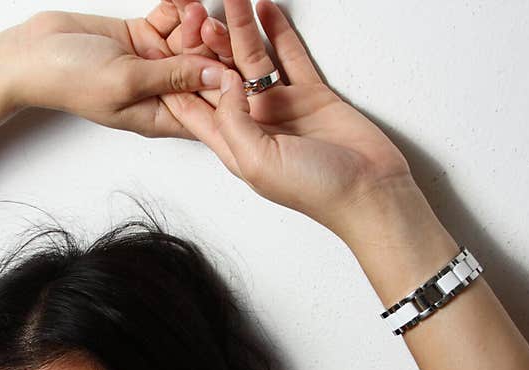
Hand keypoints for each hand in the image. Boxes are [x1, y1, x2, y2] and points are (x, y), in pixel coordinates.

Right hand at [12, 5, 230, 137]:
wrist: (33, 53)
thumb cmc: (71, 80)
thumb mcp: (128, 81)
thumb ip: (174, 77)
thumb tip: (217, 77)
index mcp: (164, 116)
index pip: (208, 108)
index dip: (226, 89)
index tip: (236, 66)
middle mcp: (164, 92)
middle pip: (203, 72)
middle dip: (210, 49)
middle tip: (208, 26)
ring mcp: (154, 64)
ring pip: (189, 42)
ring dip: (193, 24)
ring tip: (190, 8)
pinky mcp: (143, 38)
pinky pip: (170, 22)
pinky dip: (177, 9)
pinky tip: (180, 0)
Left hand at [161, 0, 413, 234]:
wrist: (368, 191)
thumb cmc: (316, 191)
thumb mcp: (258, 162)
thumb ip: (232, 120)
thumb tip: (223, 79)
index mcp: (235, 146)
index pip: (194, 107)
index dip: (176, 78)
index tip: (160, 47)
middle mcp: (255, 124)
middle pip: (220, 76)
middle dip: (204, 45)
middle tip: (195, 12)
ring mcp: (283, 108)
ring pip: (253, 59)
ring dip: (238, 29)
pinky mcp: (311, 96)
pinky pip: (290, 55)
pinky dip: (277, 31)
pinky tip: (263, 9)